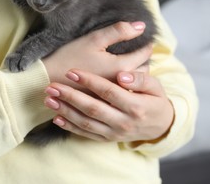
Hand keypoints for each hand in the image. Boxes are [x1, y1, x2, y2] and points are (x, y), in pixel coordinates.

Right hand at [42, 22, 151, 88]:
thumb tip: (142, 25)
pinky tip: (119, 78)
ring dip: (137, 73)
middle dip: (144, 59)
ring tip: (131, 63)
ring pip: (135, 83)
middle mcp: (121, 84)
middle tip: (139, 50)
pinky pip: (124, 93)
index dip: (147, 44)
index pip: (145, 54)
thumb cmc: (69, 57)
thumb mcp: (93, 39)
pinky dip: (126, 84)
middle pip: (144, 69)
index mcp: (121, 67)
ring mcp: (114, 95)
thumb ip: (119, 31)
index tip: (146, 39)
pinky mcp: (106, 102)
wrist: (46, 81)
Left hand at [44, 69, 174, 142]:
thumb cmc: (156, 100)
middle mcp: (124, 122)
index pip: (109, 92)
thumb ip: (140, 79)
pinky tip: (57, 117)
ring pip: (86, 123)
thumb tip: (122, 75)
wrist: (161, 126)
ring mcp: (115, 133)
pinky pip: (87, 134)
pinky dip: (71, 127)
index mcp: (136, 107)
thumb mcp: (156, 86)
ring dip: (66, 111)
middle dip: (70, 96)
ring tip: (49, 99)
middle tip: (52, 86)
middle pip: (93, 108)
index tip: (72, 71)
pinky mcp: (108, 139)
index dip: (90, 81)